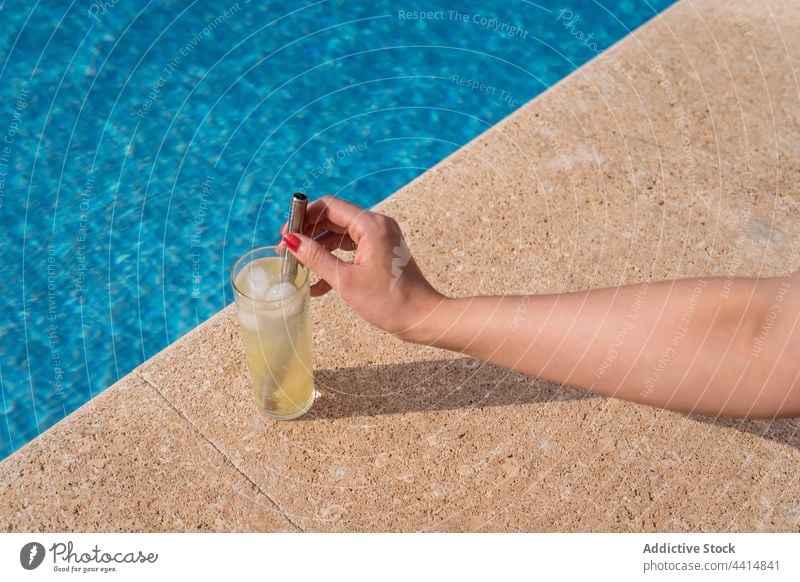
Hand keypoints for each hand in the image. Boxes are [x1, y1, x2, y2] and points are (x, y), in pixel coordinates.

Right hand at [280, 196, 442, 340]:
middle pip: (334, 218)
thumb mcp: (345, 281)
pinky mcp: (382, 252)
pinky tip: (318, 284)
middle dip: (309, 234)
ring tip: (300, 268)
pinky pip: (352, 249)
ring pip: (341, 235)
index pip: (329, 206)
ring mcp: (381, 238)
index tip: (286, 234)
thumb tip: (291, 241)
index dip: (304, 216)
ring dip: (320, 250)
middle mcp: (377, 225)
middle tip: (288, 251)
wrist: (422, 318)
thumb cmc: (389, 302)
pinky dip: (335, 260)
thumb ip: (315, 258)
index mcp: (371, 225)